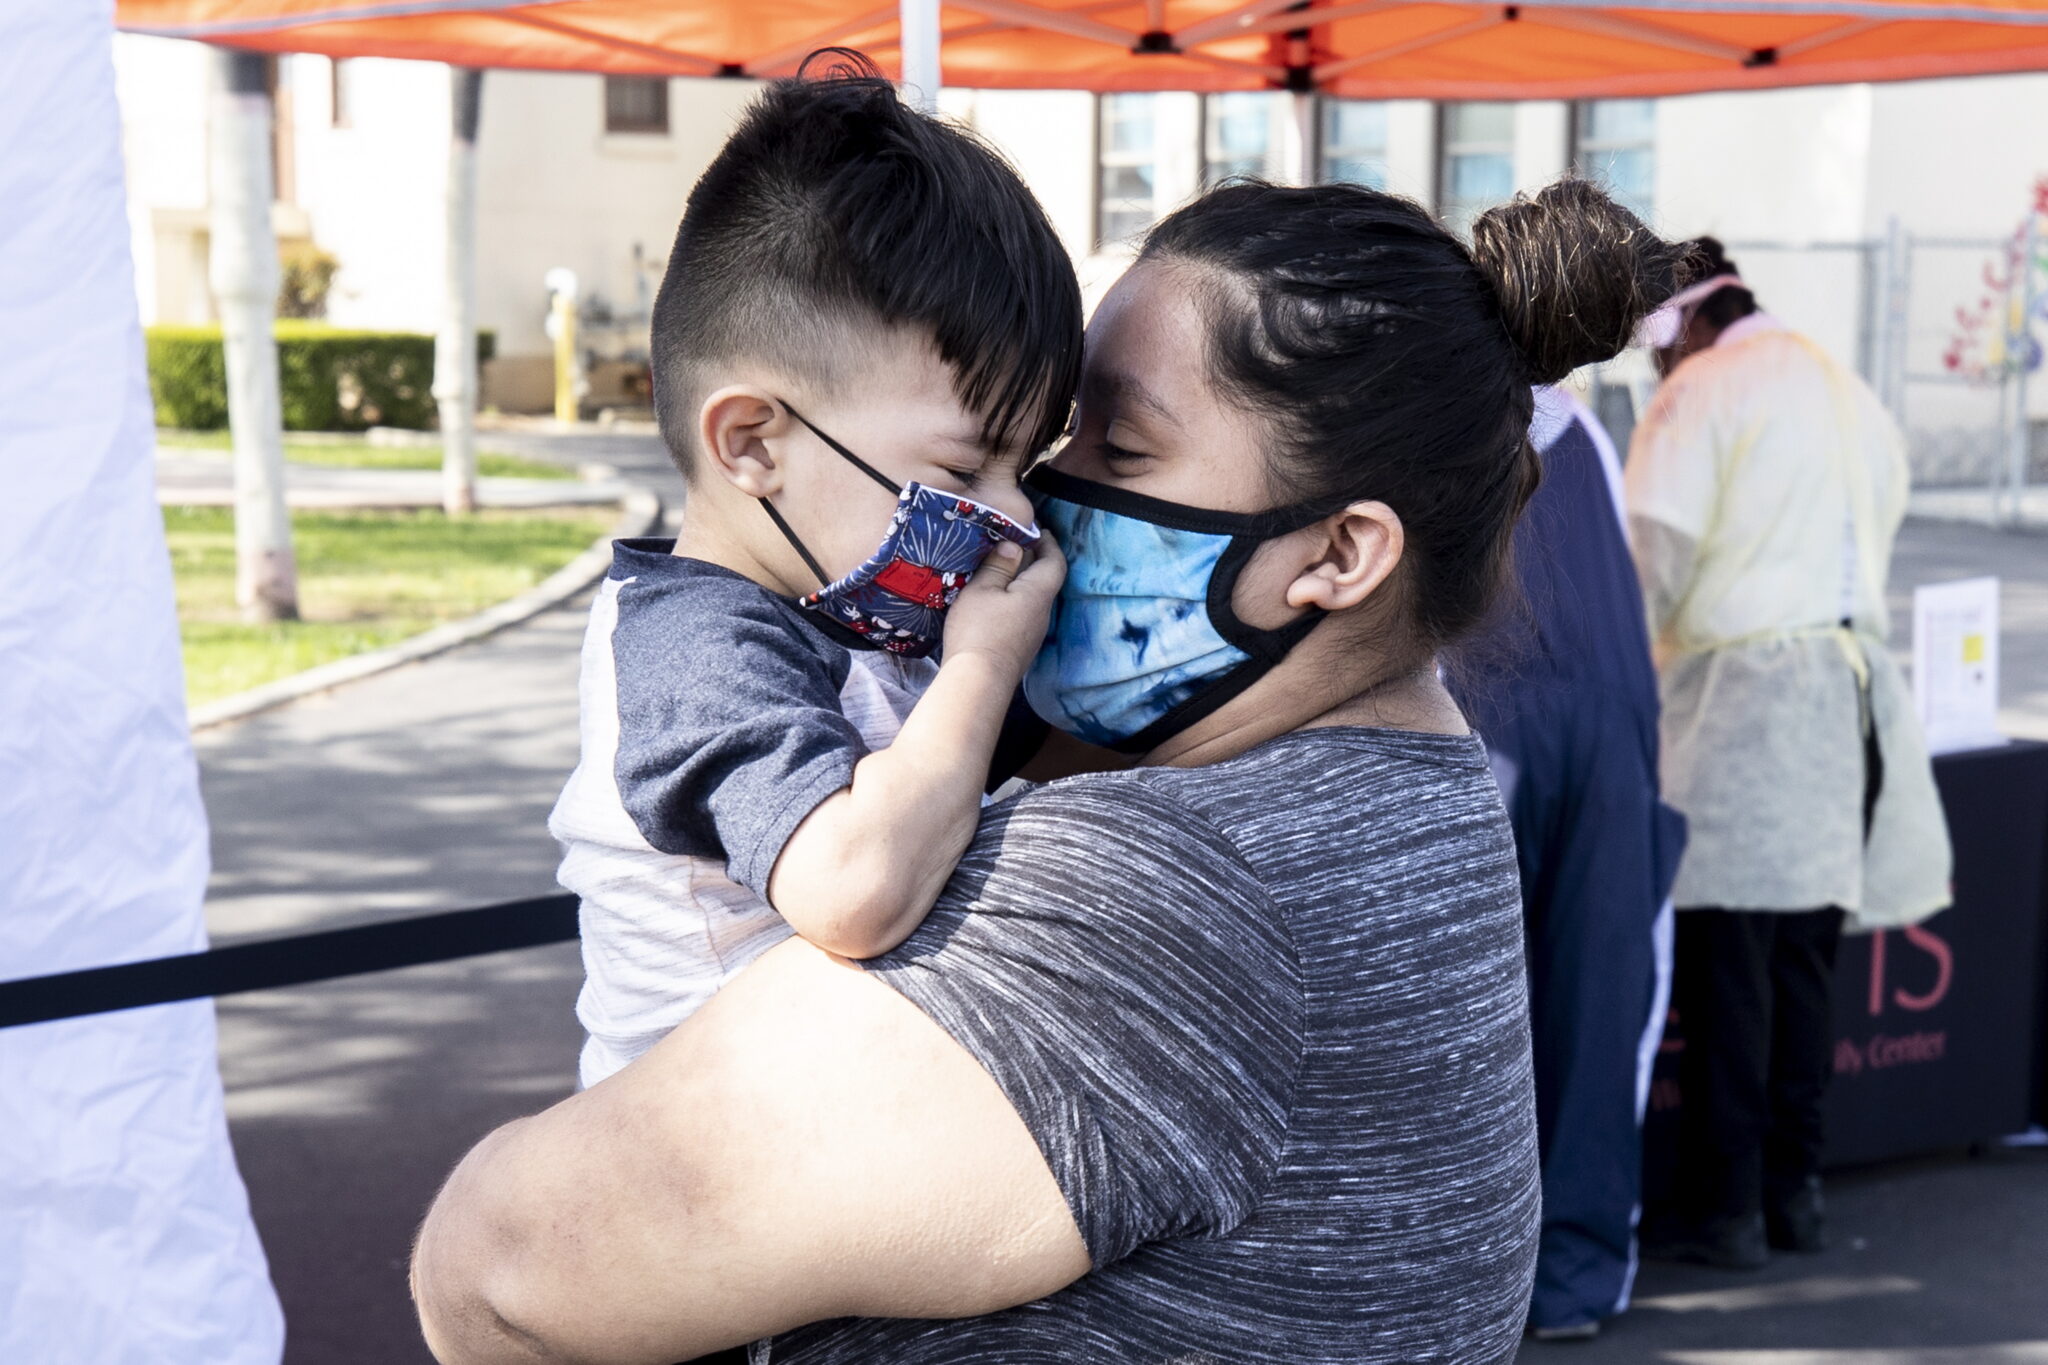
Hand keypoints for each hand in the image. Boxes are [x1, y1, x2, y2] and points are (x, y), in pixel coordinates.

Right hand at [941, 530, 1064, 679]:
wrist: (977, 683)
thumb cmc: (979, 631)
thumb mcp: (981, 589)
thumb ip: (999, 565)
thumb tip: (1015, 547)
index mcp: (1038, 593)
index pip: (1054, 561)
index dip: (1048, 542)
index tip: (1035, 529)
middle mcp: (1042, 614)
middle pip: (1045, 579)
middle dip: (1031, 559)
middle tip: (1010, 543)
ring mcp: (1033, 634)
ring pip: (1032, 598)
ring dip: (1020, 581)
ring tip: (996, 569)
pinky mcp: (1020, 648)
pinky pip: (1022, 615)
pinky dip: (1012, 601)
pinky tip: (992, 601)